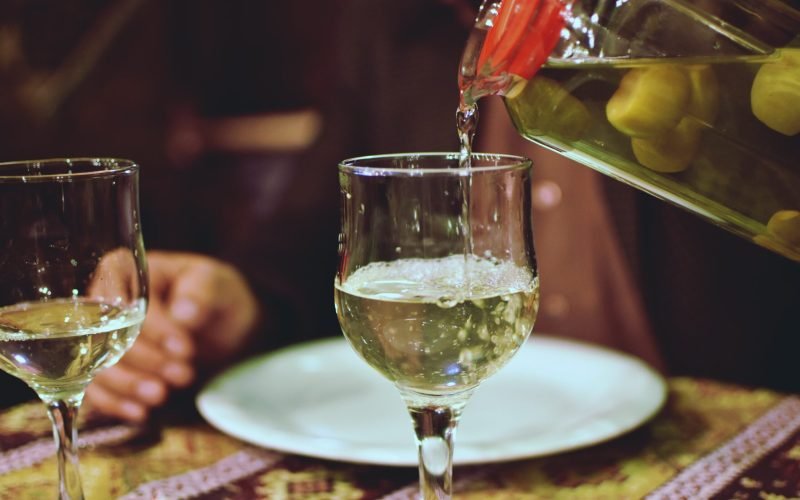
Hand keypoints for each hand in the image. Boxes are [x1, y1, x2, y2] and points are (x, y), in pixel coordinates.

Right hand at [85, 251, 259, 421]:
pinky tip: (140, 412)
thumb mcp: (219, 285)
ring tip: (163, 395)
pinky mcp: (105, 368)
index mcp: (125, 271)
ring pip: (98, 366)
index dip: (155, 329)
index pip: (128, 304)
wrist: (224, 326)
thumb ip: (202, 292)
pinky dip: (116, 403)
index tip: (185, 348)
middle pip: (108, 338)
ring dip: (131, 385)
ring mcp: (99, 338)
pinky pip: (96, 389)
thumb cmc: (216, 297)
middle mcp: (102, 303)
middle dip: (147, 361)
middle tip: (184, 375)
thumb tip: (183, 313)